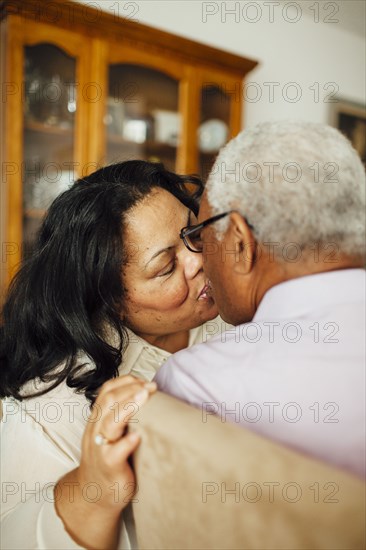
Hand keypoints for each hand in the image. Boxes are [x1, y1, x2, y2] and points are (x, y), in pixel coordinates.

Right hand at [55, 375, 155, 548]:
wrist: (93, 493)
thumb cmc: (108, 458)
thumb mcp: (111, 432)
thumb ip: (122, 414)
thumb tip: (148, 394)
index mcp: (98, 419)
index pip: (106, 391)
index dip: (125, 382)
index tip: (144, 380)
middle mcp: (96, 430)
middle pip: (108, 401)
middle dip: (130, 389)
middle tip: (151, 387)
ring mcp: (101, 448)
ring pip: (109, 422)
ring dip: (129, 407)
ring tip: (145, 398)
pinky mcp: (109, 466)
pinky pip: (114, 453)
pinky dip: (126, 443)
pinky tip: (137, 436)